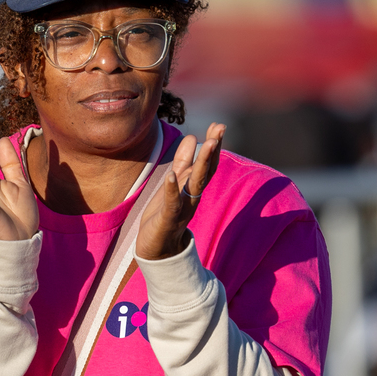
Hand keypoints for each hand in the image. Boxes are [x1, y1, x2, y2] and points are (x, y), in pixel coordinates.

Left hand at [136, 123, 224, 259]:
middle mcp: (192, 196)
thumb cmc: (165, 215)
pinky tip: (171, 175)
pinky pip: (172, 203)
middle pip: (206, 171)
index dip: (213, 145)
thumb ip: (183, 162)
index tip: (218, 125)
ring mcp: (182, 208)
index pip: (207, 164)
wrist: (157, 250)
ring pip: (195, 184)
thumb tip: (193, 137)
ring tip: (207, 143)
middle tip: (220, 129)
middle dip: (212, 150)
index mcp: (193, 187)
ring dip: (202, 164)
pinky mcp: (168, 220)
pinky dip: (172, 189)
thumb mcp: (174, 184)